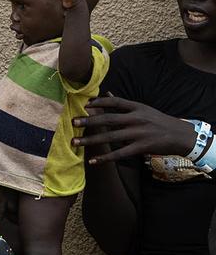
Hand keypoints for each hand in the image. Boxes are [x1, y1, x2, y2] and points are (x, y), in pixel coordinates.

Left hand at [74, 95, 195, 162]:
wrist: (182, 136)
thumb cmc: (159, 121)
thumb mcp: (143, 109)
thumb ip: (124, 104)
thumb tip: (106, 93)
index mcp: (137, 107)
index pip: (115, 102)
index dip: (99, 102)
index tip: (84, 104)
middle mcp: (137, 119)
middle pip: (109, 119)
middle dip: (89, 121)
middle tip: (73, 122)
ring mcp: (139, 133)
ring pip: (110, 136)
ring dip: (91, 140)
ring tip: (75, 142)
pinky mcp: (142, 147)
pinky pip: (120, 153)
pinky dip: (105, 158)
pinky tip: (93, 161)